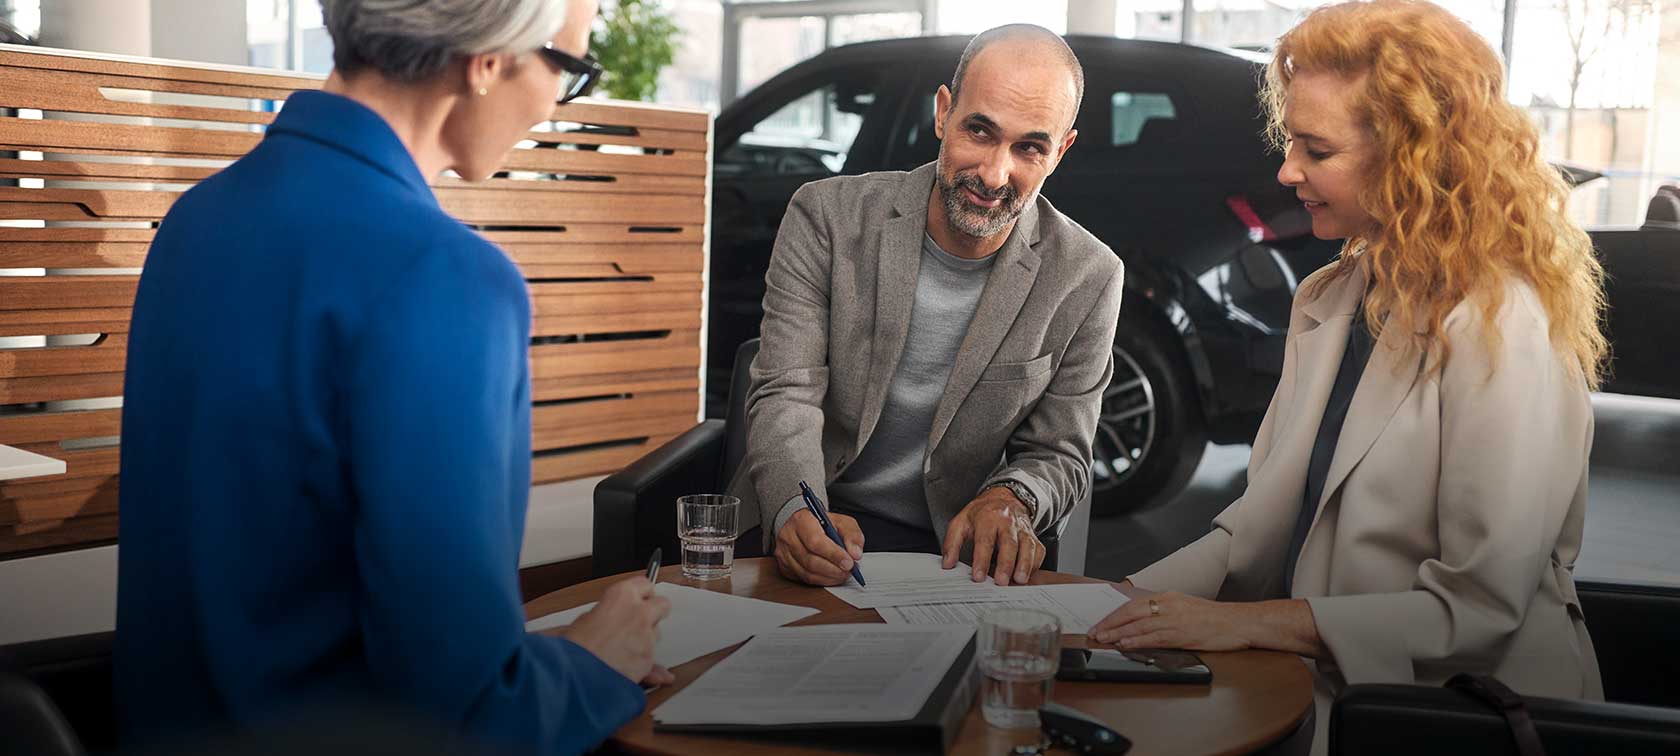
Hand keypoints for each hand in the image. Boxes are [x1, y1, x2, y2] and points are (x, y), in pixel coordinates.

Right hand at [561, 577, 674, 685]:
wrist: (574, 675)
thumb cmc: (573, 646)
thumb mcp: (584, 620)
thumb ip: (606, 614)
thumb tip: (606, 619)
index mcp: (622, 595)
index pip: (644, 584)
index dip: (641, 593)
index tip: (637, 599)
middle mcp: (639, 612)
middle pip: (662, 604)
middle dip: (654, 612)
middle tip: (639, 621)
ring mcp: (647, 637)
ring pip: (656, 633)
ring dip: (645, 639)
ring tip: (622, 649)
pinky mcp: (649, 660)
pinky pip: (652, 658)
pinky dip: (641, 661)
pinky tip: (623, 665)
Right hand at [774, 508, 863, 585]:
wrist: (802, 526)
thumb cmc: (822, 523)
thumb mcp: (841, 521)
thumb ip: (852, 535)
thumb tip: (855, 554)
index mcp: (801, 520)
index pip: (815, 541)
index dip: (834, 555)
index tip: (849, 562)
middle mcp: (788, 537)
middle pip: (810, 560)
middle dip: (834, 569)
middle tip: (849, 571)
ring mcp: (784, 553)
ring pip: (807, 573)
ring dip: (829, 577)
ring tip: (843, 574)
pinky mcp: (784, 567)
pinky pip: (804, 579)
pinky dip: (822, 581)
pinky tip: (832, 576)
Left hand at [941, 486, 1042, 585]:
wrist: (1005, 497)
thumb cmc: (982, 513)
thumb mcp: (961, 522)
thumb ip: (952, 543)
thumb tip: (947, 564)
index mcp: (988, 518)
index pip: (985, 540)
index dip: (981, 559)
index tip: (978, 576)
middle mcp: (1008, 523)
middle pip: (1009, 544)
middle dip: (1006, 564)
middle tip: (1001, 582)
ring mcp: (1023, 529)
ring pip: (1028, 547)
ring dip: (1025, 565)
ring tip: (1019, 580)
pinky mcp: (1033, 537)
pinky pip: (1038, 550)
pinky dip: (1035, 564)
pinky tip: (1028, 576)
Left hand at [1087, 591, 1252, 651]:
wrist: (1238, 622)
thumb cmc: (1215, 618)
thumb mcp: (1185, 608)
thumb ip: (1164, 613)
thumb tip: (1142, 623)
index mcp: (1168, 597)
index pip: (1134, 605)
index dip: (1115, 615)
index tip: (1102, 623)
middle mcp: (1168, 605)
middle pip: (1131, 613)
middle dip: (1110, 623)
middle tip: (1095, 632)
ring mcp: (1174, 619)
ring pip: (1139, 626)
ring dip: (1119, 633)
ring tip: (1104, 639)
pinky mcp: (1182, 634)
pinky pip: (1154, 637)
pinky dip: (1137, 641)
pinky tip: (1126, 645)